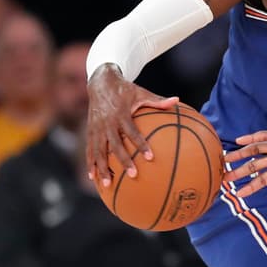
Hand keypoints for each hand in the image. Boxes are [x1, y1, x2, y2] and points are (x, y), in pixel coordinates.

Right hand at [86, 64, 179, 187]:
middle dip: (123, 161)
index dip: (141, 144)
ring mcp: (97, 128)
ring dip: (102, 168)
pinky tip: (93, 177)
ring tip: (107, 184)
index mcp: (121, 114)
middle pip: (115, 145)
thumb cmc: (125, 90)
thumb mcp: (141, 92)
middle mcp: (107, 123)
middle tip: (133, 175)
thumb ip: (158, 101)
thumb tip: (177, 101)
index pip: (132, 132)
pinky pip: (90, 149)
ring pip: (99, 151)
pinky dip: (90, 163)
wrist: (100, 82)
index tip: (151, 157)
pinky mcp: (90, 131)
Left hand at [223, 124, 266, 197]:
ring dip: (240, 155)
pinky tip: (240, 140)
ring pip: (254, 151)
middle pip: (253, 167)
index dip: (250, 187)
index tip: (238, 194)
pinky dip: (252, 138)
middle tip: (224, 178)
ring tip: (227, 159)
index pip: (262, 180)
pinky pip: (263, 136)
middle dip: (239, 172)